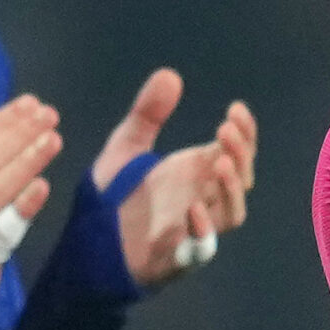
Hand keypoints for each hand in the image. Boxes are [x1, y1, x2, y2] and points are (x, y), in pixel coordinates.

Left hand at [92, 68, 257, 289]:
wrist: (86, 242)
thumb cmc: (113, 196)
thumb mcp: (126, 147)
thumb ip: (146, 115)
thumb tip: (170, 74)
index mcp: (195, 172)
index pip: (235, 150)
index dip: (244, 132)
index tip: (236, 109)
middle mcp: (203, 197)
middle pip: (240, 177)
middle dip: (240, 152)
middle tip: (225, 129)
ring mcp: (194, 228)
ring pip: (232, 212)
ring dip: (232, 187)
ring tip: (218, 161)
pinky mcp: (177, 256)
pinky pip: (202, 248)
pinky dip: (204, 231)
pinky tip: (194, 208)